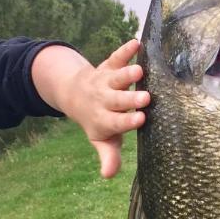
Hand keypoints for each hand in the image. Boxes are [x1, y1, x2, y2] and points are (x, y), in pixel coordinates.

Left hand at [35, 39, 149, 177]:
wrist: (74, 94)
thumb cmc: (98, 121)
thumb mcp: (102, 140)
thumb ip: (108, 156)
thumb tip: (107, 175)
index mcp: (104, 120)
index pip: (116, 122)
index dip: (127, 121)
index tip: (141, 119)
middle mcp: (104, 100)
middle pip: (117, 100)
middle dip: (130, 99)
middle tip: (145, 98)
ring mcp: (106, 81)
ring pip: (116, 78)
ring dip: (127, 74)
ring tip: (139, 71)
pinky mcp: (108, 65)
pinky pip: (116, 56)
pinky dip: (125, 50)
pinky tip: (136, 43)